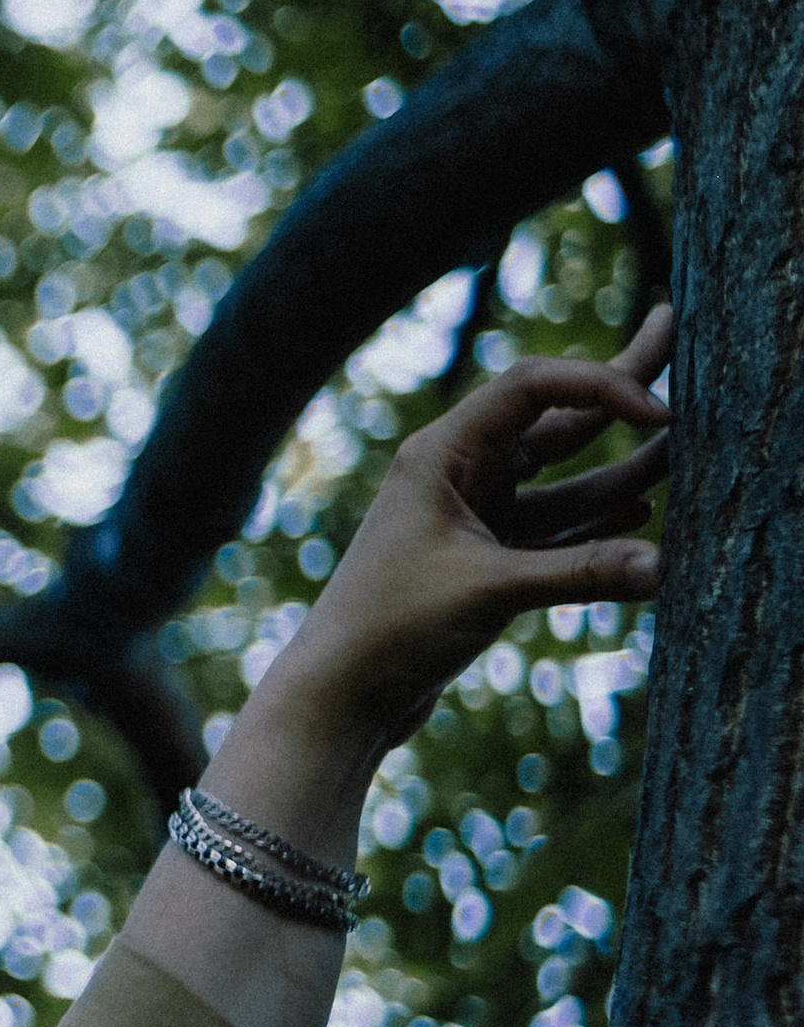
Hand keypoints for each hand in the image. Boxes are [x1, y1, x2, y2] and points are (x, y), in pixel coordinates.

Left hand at [270, 303, 672, 757]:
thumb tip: (663, 564)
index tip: (659, 411)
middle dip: (616, 386)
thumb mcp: (490, 592)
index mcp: (442, 454)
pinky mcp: (484, 561)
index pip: (531, 387)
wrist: (341, 696)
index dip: (599, 385)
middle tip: (673, 330)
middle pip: (553, 419)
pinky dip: (595, 521)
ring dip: (618, 467)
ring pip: (561, 480)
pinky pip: (553, 529)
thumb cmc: (391, 630)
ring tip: (685, 446)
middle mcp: (459, 474)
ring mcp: (473, 517)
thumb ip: (579, 573)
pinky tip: (642, 508)